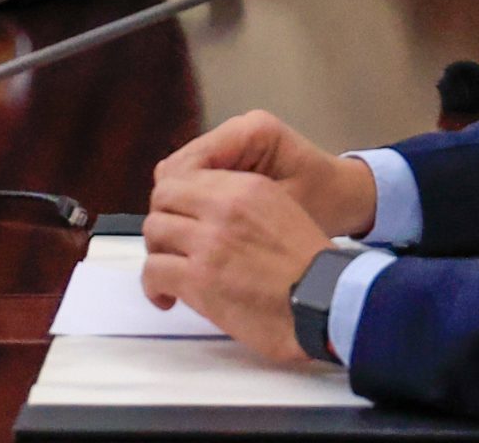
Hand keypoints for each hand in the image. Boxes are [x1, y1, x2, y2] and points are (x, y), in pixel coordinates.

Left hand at [141, 169, 332, 363]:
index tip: (179, 220)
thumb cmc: (309, 266)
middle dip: (162, 222)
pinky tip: (167, 298)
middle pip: (164, 198)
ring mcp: (209, 242)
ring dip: (158, 254)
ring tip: (169, 274)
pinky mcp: (199, 278)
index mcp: (247, 187)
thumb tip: (204, 215)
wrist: (325, 300)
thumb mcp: (282, 210)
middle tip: (170, 247)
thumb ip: (242, 205)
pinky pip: (154, 271)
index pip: (186, 177)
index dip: (175, 200)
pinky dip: (154, 287)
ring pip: (154, 232)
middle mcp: (225, 207)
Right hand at [155, 111, 377, 238]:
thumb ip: (232, 210)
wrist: (348, 196)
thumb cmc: (323, 202)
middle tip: (174, 247)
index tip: (172, 239)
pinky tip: (199, 234)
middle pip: (178, 168)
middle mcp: (238, 130)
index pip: (188, 163)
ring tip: (184, 245)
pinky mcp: (234, 158)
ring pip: (183, 177)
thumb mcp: (279, 210)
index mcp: (251, 132)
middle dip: (172, 207)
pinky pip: (198, 182)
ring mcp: (234, 143)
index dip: (174, 202)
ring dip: (181, 209)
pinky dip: (194, 206)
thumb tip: (180, 223)